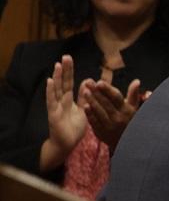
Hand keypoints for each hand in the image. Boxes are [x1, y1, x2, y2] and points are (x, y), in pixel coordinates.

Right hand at [40, 55, 87, 170]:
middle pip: (63, 83)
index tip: (70, 59)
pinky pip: (51, 100)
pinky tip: (49, 81)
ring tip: (57, 65)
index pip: (70, 83)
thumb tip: (87, 83)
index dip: (69, 72)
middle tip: (66, 56)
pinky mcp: (53, 113)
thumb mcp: (83, 111)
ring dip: (57, 77)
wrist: (67, 144)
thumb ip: (84, 98)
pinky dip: (50, 91)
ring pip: (56, 89)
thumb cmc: (74, 128)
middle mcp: (61, 101)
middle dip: (64, 70)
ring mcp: (56, 106)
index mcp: (69, 100)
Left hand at [80, 78, 142, 149]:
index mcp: (126, 110)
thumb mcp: (134, 108)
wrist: (127, 143)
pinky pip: (95, 122)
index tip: (99, 82)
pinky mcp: (102, 133)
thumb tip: (136, 81)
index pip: (116, 97)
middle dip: (97, 92)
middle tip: (88, 83)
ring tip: (85, 91)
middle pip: (106, 103)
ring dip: (92, 101)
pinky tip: (85, 106)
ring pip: (100, 111)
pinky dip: (90, 114)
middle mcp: (119, 118)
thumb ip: (133, 94)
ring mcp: (110, 126)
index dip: (108, 90)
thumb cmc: (130, 121)